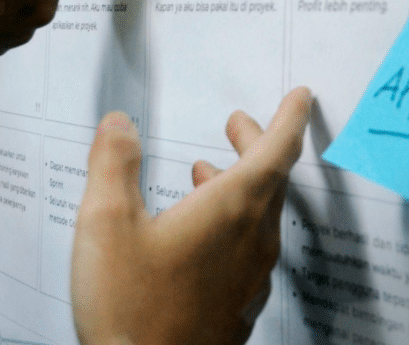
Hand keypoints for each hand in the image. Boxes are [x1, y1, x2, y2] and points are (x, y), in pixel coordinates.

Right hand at [72, 87, 312, 344]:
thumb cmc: (131, 311)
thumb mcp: (106, 224)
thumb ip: (113, 164)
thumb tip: (120, 125)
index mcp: (232, 209)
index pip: (278, 149)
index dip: (290, 117)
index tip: (301, 97)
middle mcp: (253, 241)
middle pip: (270, 179)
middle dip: (257, 144)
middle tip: (239, 125)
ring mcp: (251, 278)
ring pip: (260, 216)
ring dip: (240, 184)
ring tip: (206, 172)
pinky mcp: (239, 307)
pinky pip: (249, 250)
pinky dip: (233, 224)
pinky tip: (200, 234)